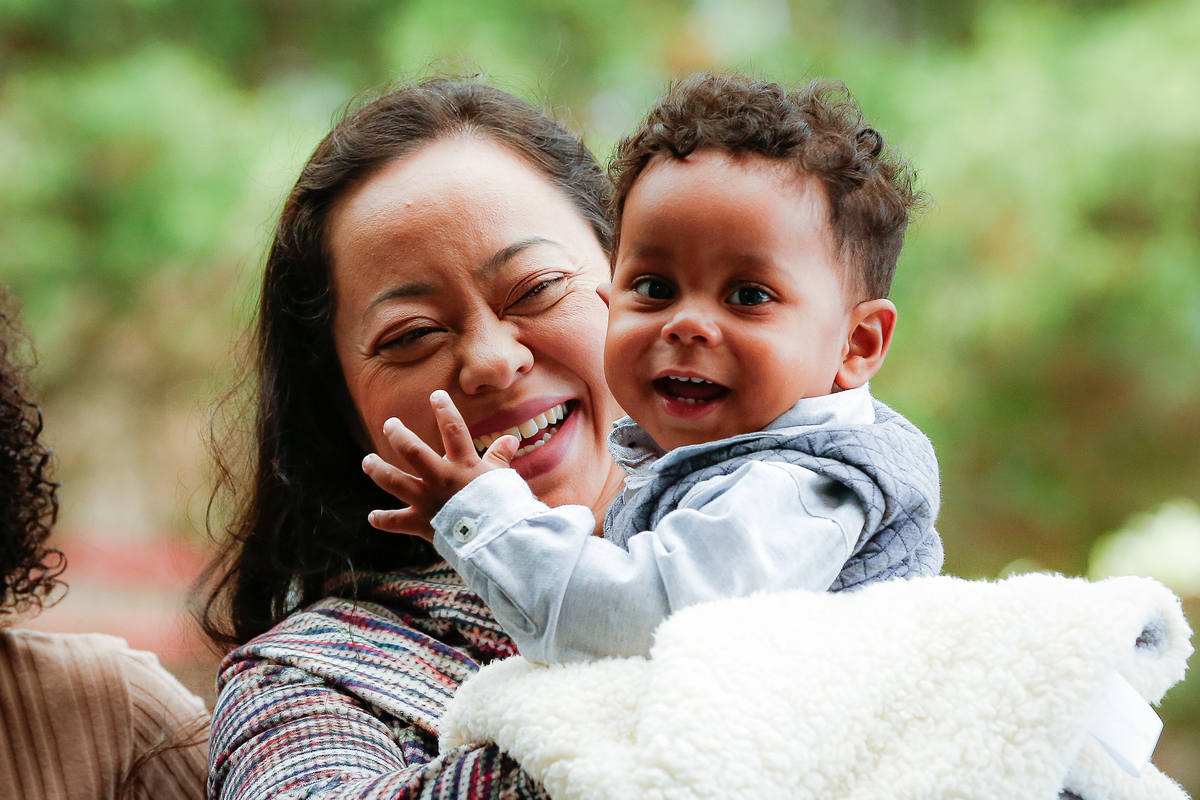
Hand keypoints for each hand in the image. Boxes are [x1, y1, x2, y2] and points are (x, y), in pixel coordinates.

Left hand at [363, 390, 518, 540]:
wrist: (495, 538)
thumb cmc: (503, 507)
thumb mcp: (503, 479)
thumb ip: (500, 458)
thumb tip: (511, 439)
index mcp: (463, 465)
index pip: (453, 430)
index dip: (445, 410)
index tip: (436, 395)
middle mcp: (440, 479)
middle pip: (413, 451)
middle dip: (399, 435)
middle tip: (389, 424)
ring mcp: (428, 500)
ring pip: (395, 481)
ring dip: (378, 470)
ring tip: (368, 461)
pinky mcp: (421, 523)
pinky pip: (397, 522)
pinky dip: (384, 519)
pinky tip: (372, 517)